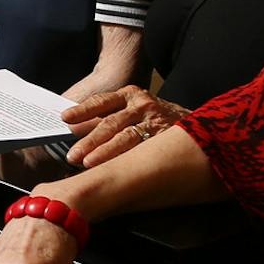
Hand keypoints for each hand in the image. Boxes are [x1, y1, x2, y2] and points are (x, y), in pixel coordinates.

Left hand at [63, 87, 186, 168]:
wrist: (197, 123)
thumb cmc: (152, 119)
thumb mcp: (130, 110)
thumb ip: (104, 118)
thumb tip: (72, 129)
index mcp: (129, 95)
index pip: (102, 102)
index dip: (83, 111)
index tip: (65, 119)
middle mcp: (142, 105)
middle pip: (111, 123)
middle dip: (89, 140)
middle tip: (72, 155)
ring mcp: (155, 121)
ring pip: (126, 137)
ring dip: (105, 152)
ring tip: (88, 163)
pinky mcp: (166, 138)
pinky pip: (143, 150)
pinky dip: (126, 160)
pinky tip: (114, 169)